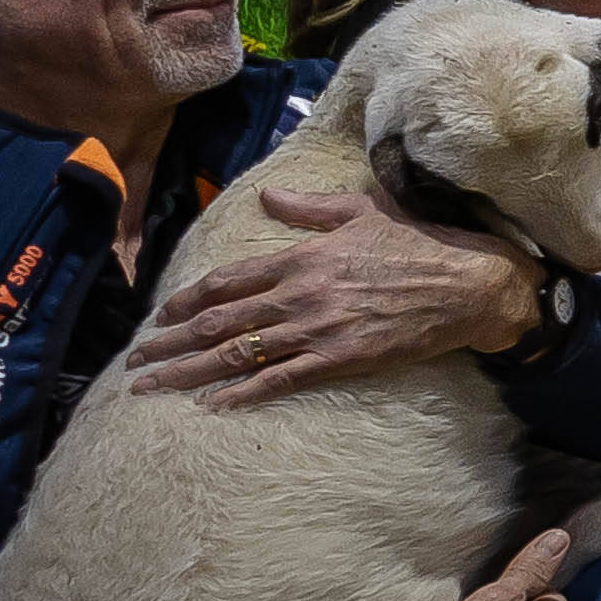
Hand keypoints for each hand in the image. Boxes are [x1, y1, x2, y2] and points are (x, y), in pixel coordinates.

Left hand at [122, 185, 537, 403]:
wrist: (465, 284)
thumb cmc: (416, 244)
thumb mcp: (359, 211)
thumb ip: (306, 208)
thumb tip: (265, 195)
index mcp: (299, 257)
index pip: (226, 280)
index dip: (186, 299)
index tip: (160, 316)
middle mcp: (298, 293)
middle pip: (217, 321)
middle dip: (168, 341)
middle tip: (135, 360)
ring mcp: (316, 329)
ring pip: (237, 354)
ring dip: (187, 372)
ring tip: (152, 386)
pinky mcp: (339, 359)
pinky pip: (279, 380)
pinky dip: (240, 393)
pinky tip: (210, 405)